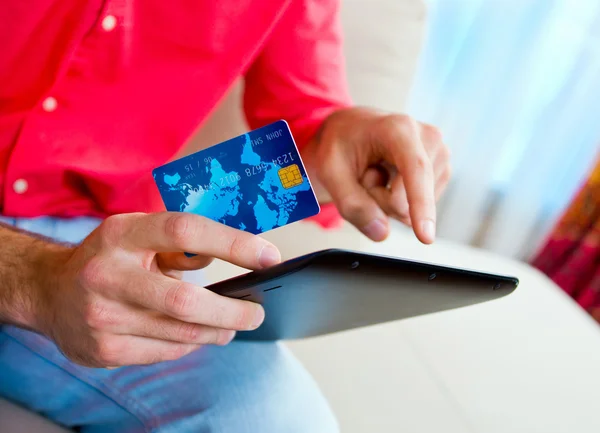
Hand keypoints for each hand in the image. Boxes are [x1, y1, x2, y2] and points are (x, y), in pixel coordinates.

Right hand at [36, 212, 280, 367]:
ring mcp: (102, 317)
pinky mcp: (103, 350)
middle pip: (187, 300)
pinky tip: (197, 336)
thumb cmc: (110, 257)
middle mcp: (108, 274)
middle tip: (257, 311)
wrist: (49, 293)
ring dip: (218, 331)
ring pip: (181, 334)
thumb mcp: (138, 234)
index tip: (270, 257)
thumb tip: (239, 258)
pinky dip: (190, 345)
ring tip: (234, 324)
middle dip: (233, 310)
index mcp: (121, 234)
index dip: (233, 244)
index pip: (185, 232)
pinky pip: (165, 353)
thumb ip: (182, 244)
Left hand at [304, 107, 450, 243]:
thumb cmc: (340, 144)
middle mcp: (427, 138)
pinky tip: (390, 178)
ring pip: (411, 209)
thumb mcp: (330, 172)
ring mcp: (439, 155)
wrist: (352, 130)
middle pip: (405, 202)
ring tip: (376, 173)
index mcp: (398, 130)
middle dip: (378, 200)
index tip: (426, 237)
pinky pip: (417, 208)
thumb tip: (381, 232)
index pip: (415, 171)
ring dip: (387, 200)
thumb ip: (352, 204)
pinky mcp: (441, 171)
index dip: (421, 204)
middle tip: (364, 175)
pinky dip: (398, 200)